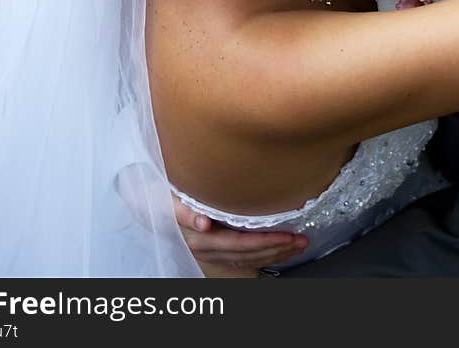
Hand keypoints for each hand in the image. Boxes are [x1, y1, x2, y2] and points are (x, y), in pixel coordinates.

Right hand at [173, 196, 309, 272]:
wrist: (158, 206)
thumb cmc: (171, 198)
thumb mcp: (174, 201)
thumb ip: (185, 211)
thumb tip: (203, 223)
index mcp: (201, 238)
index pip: (237, 243)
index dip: (261, 242)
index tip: (285, 236)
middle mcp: (209, 250)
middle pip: (249, 253)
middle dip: (276, 247)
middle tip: (300, 238)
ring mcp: (215, 254)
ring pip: (251, 259)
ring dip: (277, 253)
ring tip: (299, 243)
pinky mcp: (221, 254)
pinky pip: (249, 260)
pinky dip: (269, 256)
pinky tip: (284, 250)